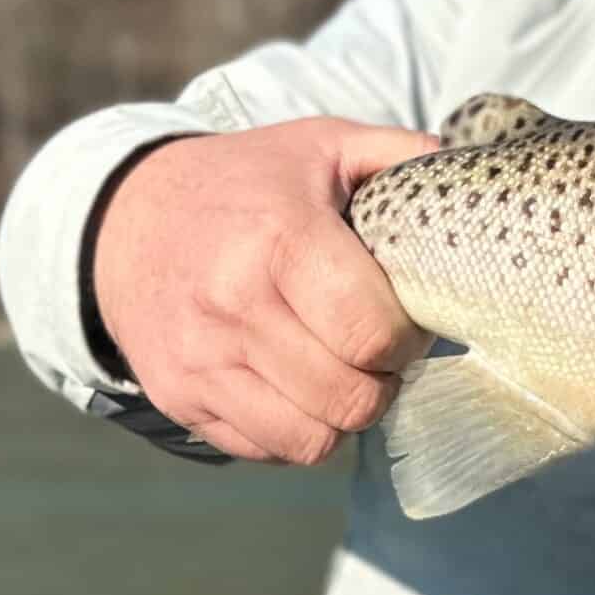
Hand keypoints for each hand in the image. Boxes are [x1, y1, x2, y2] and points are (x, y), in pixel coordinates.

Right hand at [90, 118, 440, 464]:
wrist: (126, 218)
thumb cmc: (247, 183)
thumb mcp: (321, 144)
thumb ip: (399, 152)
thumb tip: (468, 163)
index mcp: (280, 238)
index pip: (373, 333)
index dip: (408, 341)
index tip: (406, 323)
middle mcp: (234, 305)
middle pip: (351, 397)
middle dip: (384, 382)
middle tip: (380, 353)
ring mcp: (201, 360)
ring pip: (313, 439)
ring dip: (344, 415)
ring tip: (344, 373)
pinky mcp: (178, 397)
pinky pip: (267, 449)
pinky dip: (298, 431)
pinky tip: (299, 387)